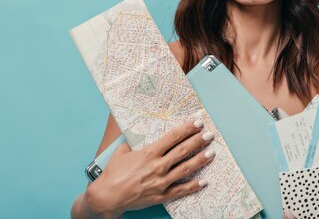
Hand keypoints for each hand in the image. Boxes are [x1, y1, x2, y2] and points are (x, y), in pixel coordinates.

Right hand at [85, 119, 214, 217]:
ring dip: (200, 160)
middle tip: (209, 134)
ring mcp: (160, 182)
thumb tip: (138, 131)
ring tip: (211, 153)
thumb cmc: (112, 173)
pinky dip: (193, 186)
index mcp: (149, 153)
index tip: (197, 122)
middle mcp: (157, 166)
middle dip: (197, 141)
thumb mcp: (121, 152)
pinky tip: (204, 181)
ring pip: (185, 169)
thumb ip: (133, 141)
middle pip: (182, 151)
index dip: (186, 128)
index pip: (172, 137)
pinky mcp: (161, 196)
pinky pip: (181, 190)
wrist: (107, 197)